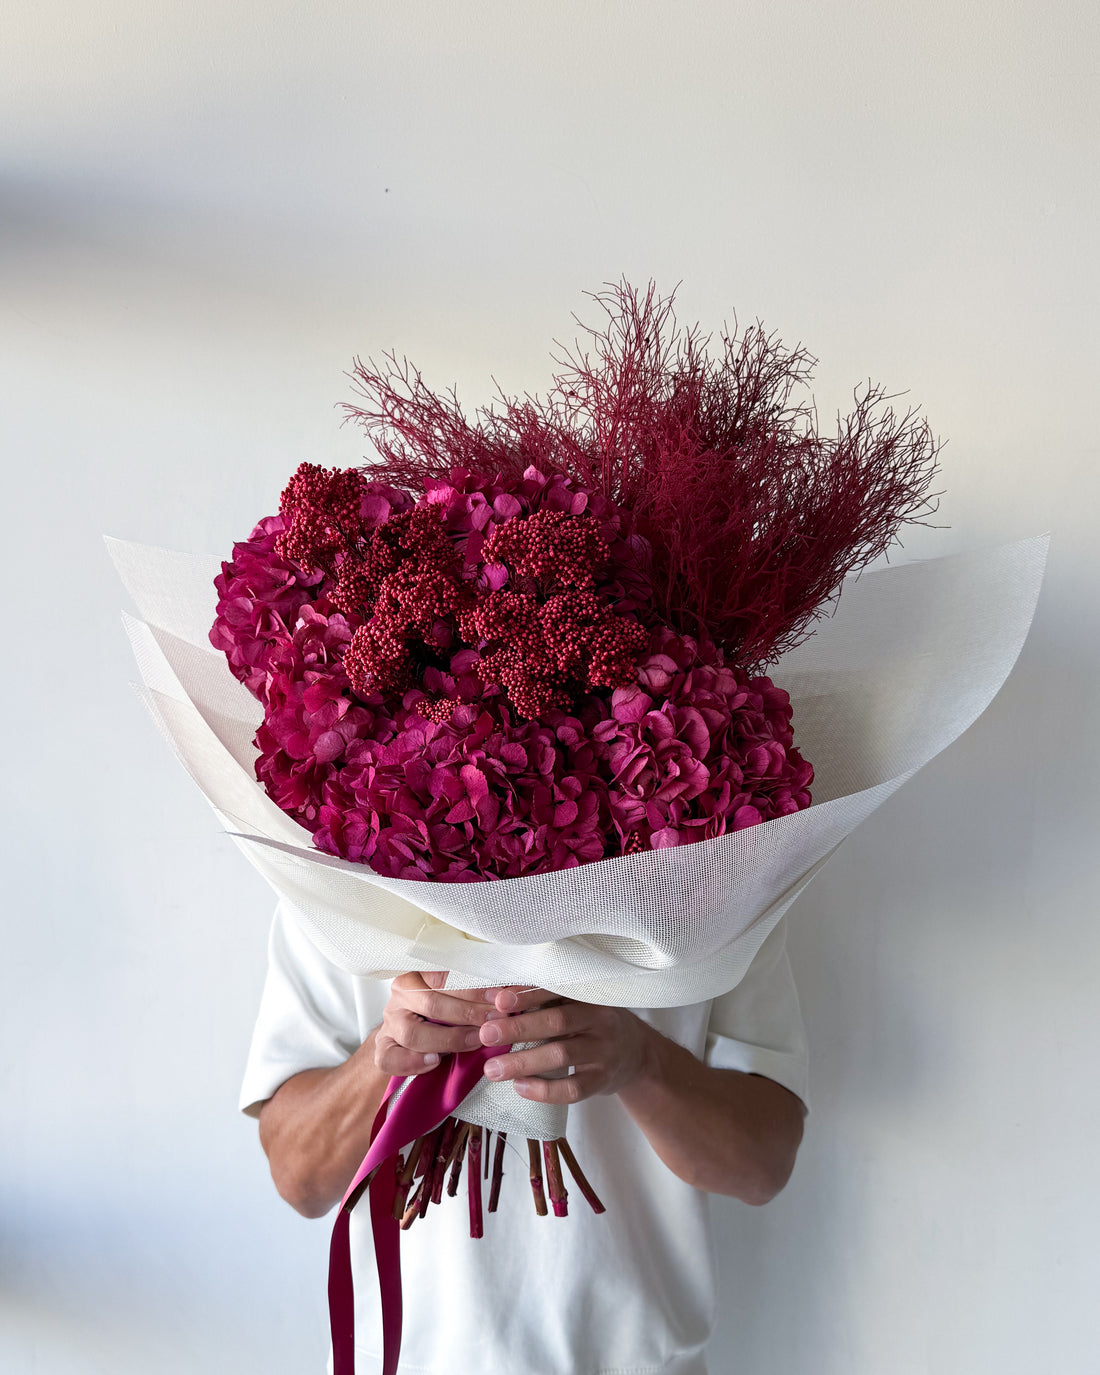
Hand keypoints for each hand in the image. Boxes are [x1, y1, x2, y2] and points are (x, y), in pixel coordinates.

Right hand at [374, 972, 497, 1077]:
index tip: (500, 997)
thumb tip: (508, 993)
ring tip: (474, 1041)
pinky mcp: (382, 1047)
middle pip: (431, 1003)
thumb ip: (473, 992)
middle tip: (494, 1021)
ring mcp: (389, 1022)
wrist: (410, 1033)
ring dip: (447, 1039)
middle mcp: (400, 994)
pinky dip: (412, 1063)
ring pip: (412, 1033)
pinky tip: (434, 1062)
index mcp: (418, 973)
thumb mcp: (456, 992)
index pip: (443, 976)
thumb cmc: (441, 1009)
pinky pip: (390, 1059)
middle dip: (468, 1013)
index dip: (474, 987)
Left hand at [477, 989, 654, 1103]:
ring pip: (562, 1055)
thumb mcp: (578, 1003)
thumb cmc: (593, 1022)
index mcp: (590, 995)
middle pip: (558, 1022)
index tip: (499, 1001)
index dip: (528, 995)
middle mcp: (601, 1020)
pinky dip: (544, 1090)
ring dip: (524, 1062)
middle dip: (519, 1028)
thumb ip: (545, 1001)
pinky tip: (520, 1087)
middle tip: (487, 1034)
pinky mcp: (603, 1080)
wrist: (637, 1053)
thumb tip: (495, 999)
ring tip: (493, 1069)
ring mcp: (604, 1051)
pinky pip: (572, 1089)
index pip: (558, 990)